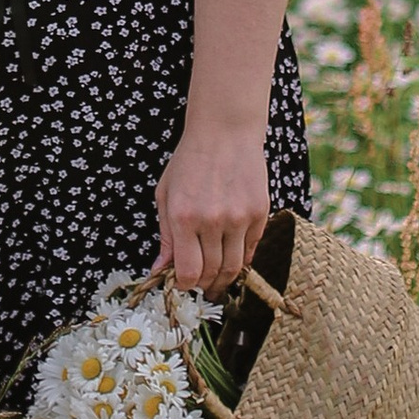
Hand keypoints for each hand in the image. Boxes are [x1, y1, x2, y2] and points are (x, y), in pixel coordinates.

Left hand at [151, 123, 269, 295]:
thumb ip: (165, 236)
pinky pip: (251, 250)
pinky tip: (232, 260)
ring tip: (216, 282)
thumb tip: (160, 270)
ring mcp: (239, 218)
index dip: (184, 285)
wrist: (225, 131)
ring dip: (224, 279)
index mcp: (183, 217)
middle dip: (204, 284)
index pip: (187, 272)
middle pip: (212, 272)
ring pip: (234, 266)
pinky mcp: (259, 213)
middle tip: (200, 286)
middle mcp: (212, 220)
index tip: (182, 284)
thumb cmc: (190, 161)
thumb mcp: (166, 195)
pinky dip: (241, 260)